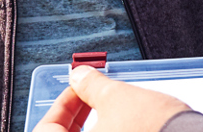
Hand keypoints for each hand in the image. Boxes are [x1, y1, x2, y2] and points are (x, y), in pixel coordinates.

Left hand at [33, 65, 190, 131]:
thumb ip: (91, 86)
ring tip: (112, 112)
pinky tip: (127, 126)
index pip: (47, 130)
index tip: (77, 89)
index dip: (61, 105)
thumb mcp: (117, 97)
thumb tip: (79, 77)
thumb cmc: (155, 129)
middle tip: (91, 100)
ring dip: (98, 129)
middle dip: (77, 119)